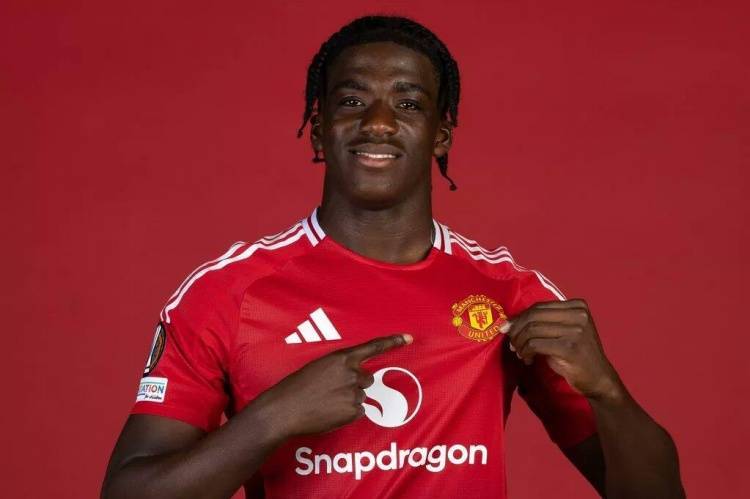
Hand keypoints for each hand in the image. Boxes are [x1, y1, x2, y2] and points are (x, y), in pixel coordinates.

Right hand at [256, 334, 412, 437]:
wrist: (285, 409)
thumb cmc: (297, 387)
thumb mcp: (318, 367)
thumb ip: (338, 368)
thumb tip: (353, 377)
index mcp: (342, 358)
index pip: (372, 348)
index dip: (392, 342)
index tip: (409, 338)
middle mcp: (352, 374)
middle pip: (367, 379)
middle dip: (355, 385)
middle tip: (333, 391)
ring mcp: (354, 393)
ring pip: (361, 396)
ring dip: (349, 400)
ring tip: (327, 403)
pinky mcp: (353, 411)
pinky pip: (358, 411)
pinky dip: (347, 413)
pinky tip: (330, 412)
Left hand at [506, 299, 621, 400]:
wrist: (598, 378)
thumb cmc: (577, 355)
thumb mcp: (565, 331)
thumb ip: (546, 321)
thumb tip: (511, 322)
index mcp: (578, 306)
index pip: (539, 306)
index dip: (520, 317)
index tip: (508, 328)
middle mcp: (579, 315)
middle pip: (534, 316)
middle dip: (516, 330)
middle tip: (511, 343)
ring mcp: (576, 331)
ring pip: (532, 330)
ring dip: (520, 343)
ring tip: (519, 352)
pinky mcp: (569, 348)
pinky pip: (535, 345)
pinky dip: (525, 352)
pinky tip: (527, 359)